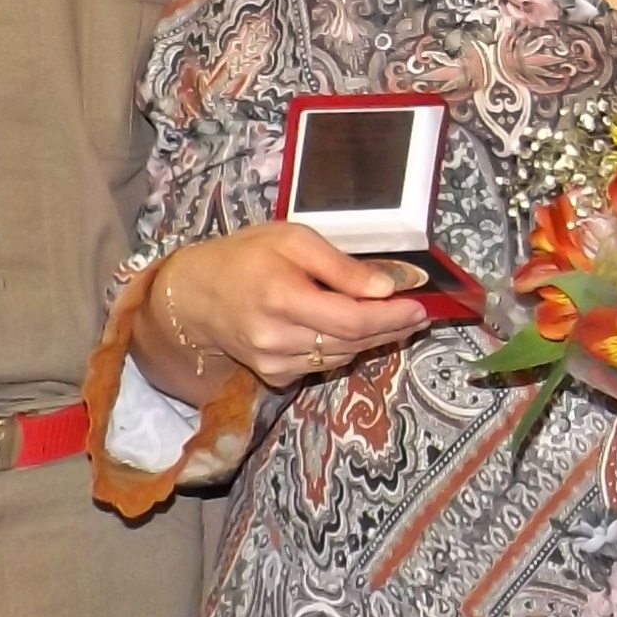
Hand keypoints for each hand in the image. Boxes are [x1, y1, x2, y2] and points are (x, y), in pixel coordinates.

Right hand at [153, 220, 432, 394]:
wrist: (196, 295)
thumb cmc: (246, 257)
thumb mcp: (293, 240)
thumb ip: (340, 266)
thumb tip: (386, 287)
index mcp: (282, 297)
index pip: (352, 319)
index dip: (391, 317)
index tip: (419, 307)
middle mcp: (276, 337)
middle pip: (352, 341)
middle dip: (391, 328)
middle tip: (417, 314)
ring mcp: (274, 362)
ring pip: (342, 357)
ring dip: (372, 340)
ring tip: (393, 320)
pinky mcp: (274, 376)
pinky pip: (323, 365)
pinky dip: (343, 349)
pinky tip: (351, 331)